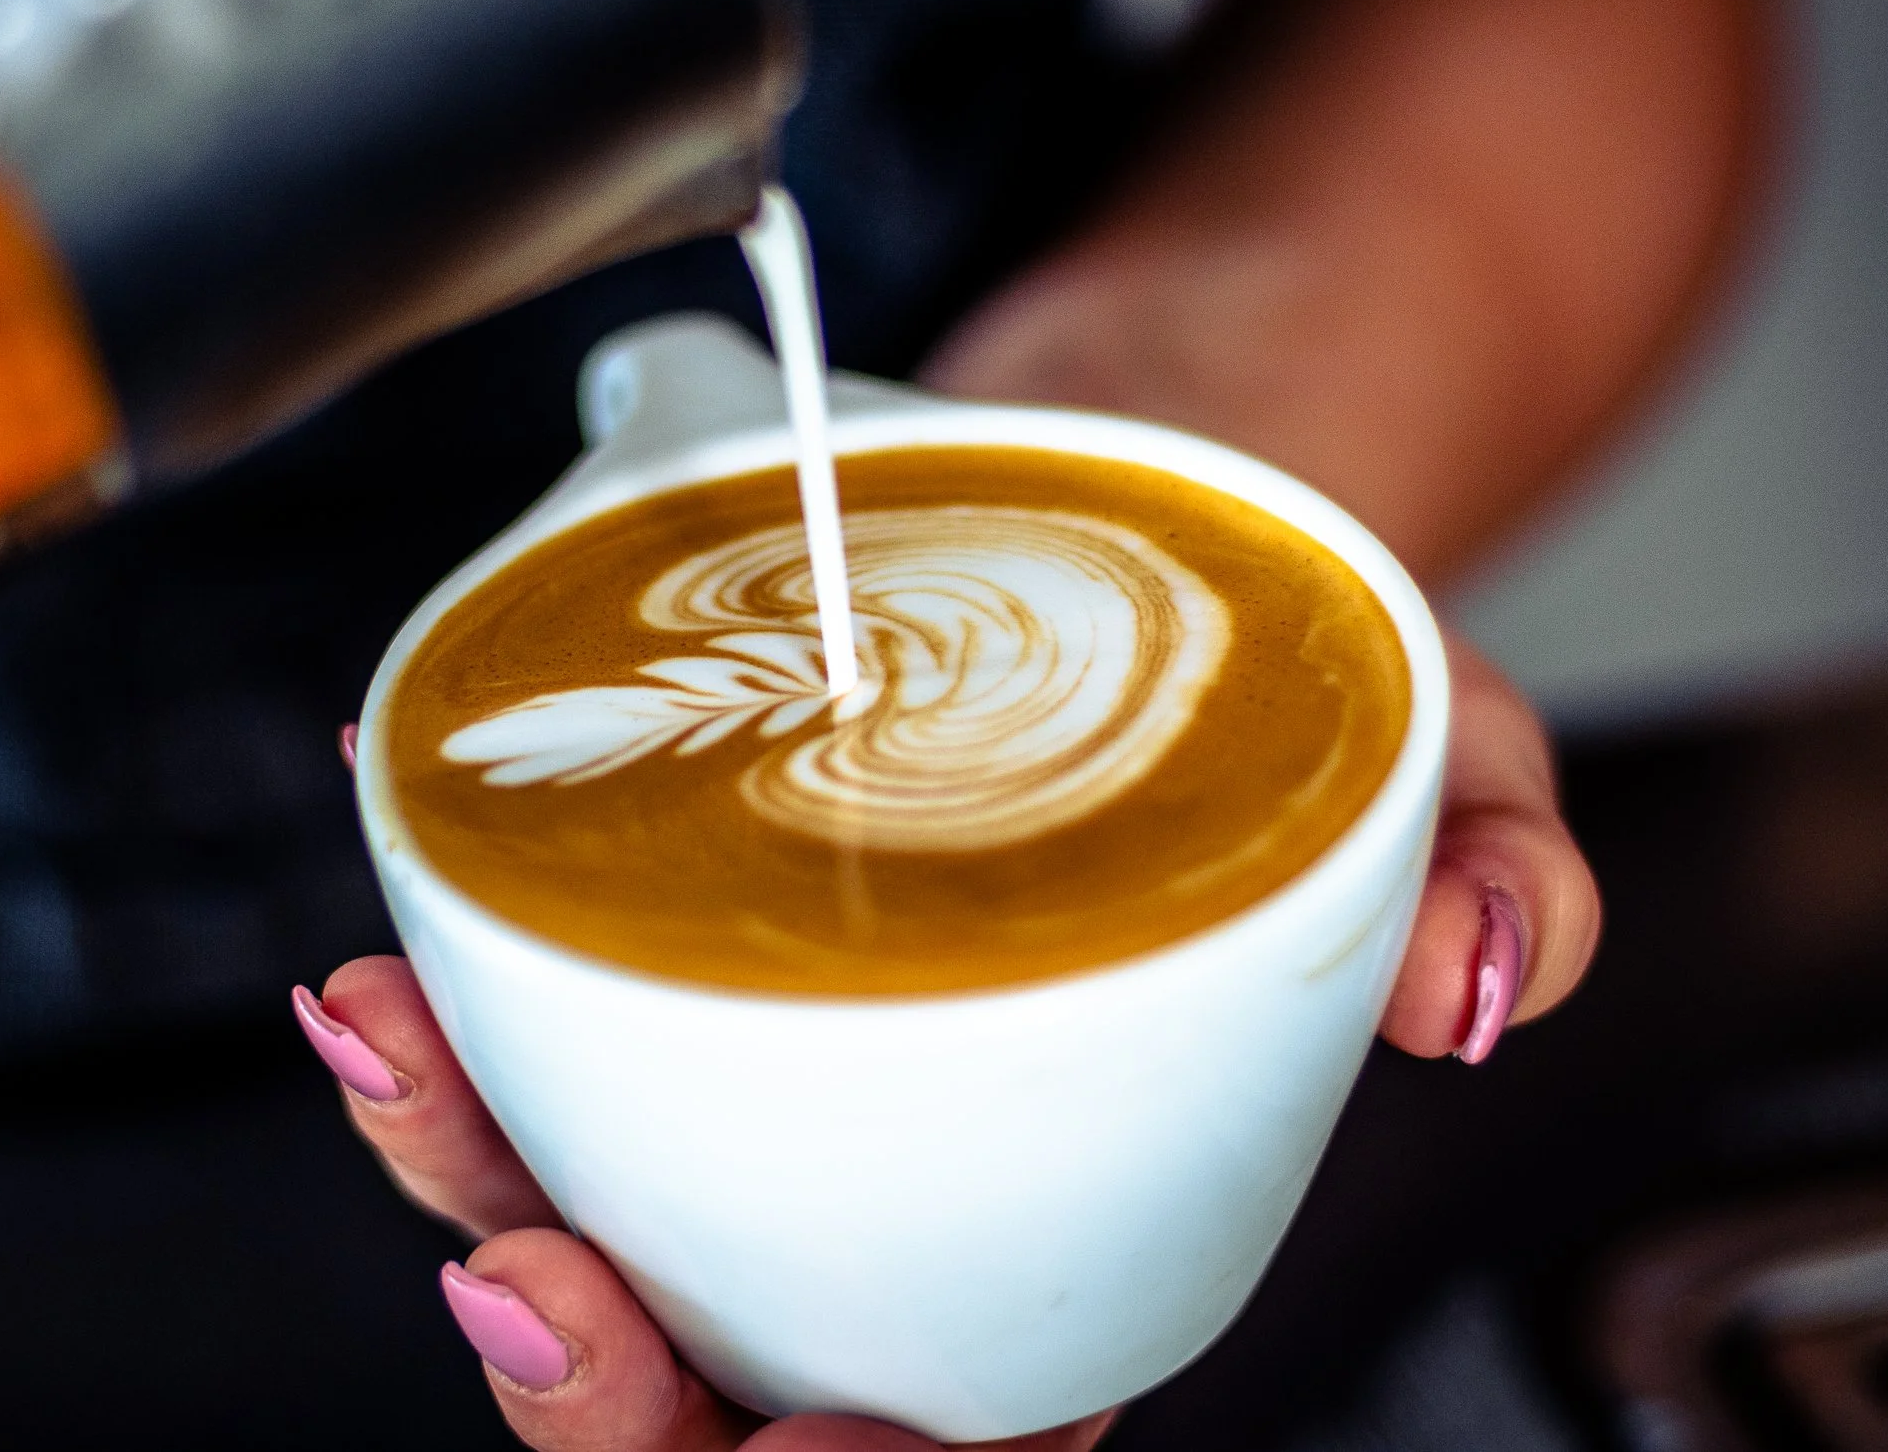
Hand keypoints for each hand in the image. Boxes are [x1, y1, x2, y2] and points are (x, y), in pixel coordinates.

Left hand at [293, 634, 1594, 1448]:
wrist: (1137, 526)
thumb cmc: (1271, 696)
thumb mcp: (1433, 756)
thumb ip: (1494, 870)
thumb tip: (1486, 977)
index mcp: (1067, 1237)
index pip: (960, 1438)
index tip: (821, 1435)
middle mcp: (884, 1194)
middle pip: (703, 1389)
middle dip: (591, 1390)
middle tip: (536, 1273)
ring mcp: (749, 1084)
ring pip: (563, 1229)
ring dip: (453, 1172)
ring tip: (395, 1045)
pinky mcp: (654, 957)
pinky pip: (521, 1039)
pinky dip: (445, 1010)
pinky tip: (393, 934)